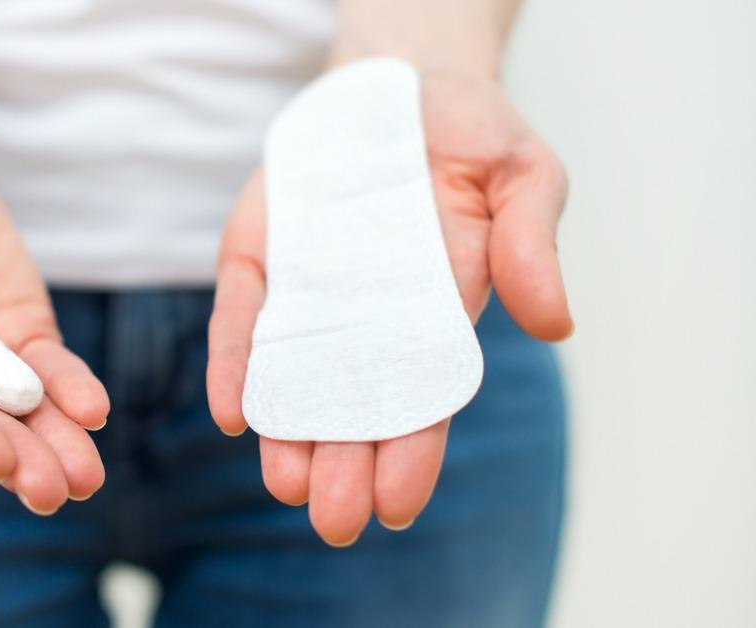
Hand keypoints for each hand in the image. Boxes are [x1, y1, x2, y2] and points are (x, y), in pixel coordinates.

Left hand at [207, 69, 571, 545]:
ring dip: (288, 432)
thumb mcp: (522, 174)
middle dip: (344, 464)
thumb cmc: (471, 135)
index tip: (398, 504)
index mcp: (436, 313)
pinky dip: (234, 364)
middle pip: (353, 405)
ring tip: (285, 483)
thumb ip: (531, 243)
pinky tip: (234, 411)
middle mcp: (366, 317)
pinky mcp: (258, 261)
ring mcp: (306, 293)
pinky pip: (241, 320)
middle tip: (333, 520)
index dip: (413, 451)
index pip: (423, 397)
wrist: (396, 86)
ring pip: (292, 376)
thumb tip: (554, 323)